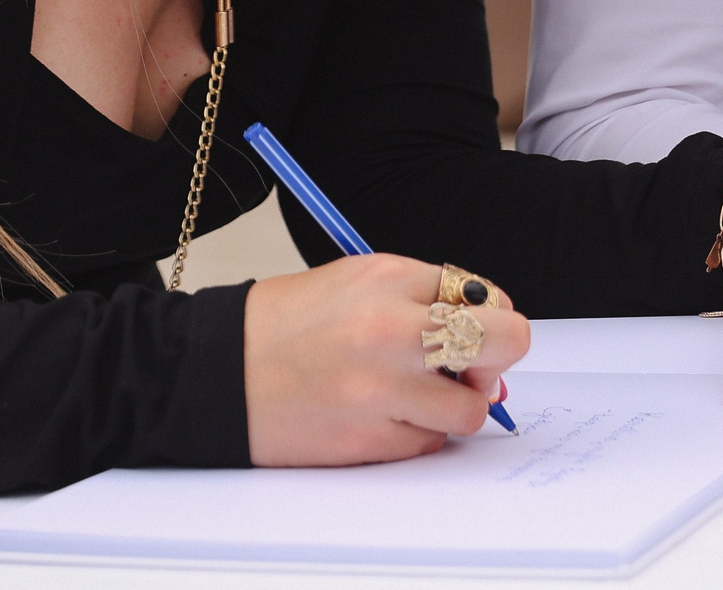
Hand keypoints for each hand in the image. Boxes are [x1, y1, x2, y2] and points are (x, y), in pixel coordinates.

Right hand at [244, 253, 528, 465]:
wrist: (217, 373)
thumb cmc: (285, 325)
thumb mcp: (356, 279)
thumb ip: (422, 296)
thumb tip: (488, 329)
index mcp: (390, 279)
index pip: (486, 297)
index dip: (487, 317)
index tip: (472, 329)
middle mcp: (391, 329)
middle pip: (506, 341)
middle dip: (497, 357)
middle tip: (471, 367)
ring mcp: (381, 389)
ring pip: (474, 409)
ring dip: (456, 406)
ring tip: (417, 394)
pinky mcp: (368, 438)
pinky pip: (431, 443)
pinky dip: (418, 433)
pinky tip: (382, 415)